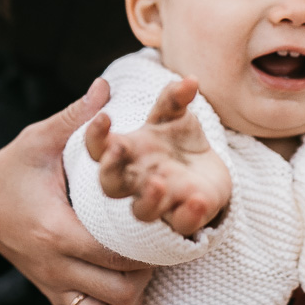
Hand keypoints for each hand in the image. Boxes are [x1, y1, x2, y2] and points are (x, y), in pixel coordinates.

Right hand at [0, 78, 152, 304]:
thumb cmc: (11, 169)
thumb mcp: (38, 139)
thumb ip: (76, 117)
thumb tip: (105, 84)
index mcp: (55, 230)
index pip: (113, 255)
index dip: (145, 246)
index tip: (159, 225)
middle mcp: (55, 267)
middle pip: (118, 291)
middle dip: (147, 272)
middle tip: (158, 244)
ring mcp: (52, 286)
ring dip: (132, 299)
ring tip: (143, 268)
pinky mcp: (51, 297)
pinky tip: (123, 294)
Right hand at [84, 78, 230, 237]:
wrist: (209, 174)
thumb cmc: (179, 141)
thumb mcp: (174, 116)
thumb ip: (174, 99)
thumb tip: (180, 81)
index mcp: (126, 154)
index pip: (99, 148)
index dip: (95, 135)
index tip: (104, 116)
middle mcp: (135, 182)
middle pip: (110, 185)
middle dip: (110, 169)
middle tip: (117, 149)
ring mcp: (159, 203)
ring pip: (142, 212)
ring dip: (149, 199)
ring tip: (160, 182)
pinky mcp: (184, 218)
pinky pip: (181, 223)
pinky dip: (188, 214)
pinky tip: (199, 199)